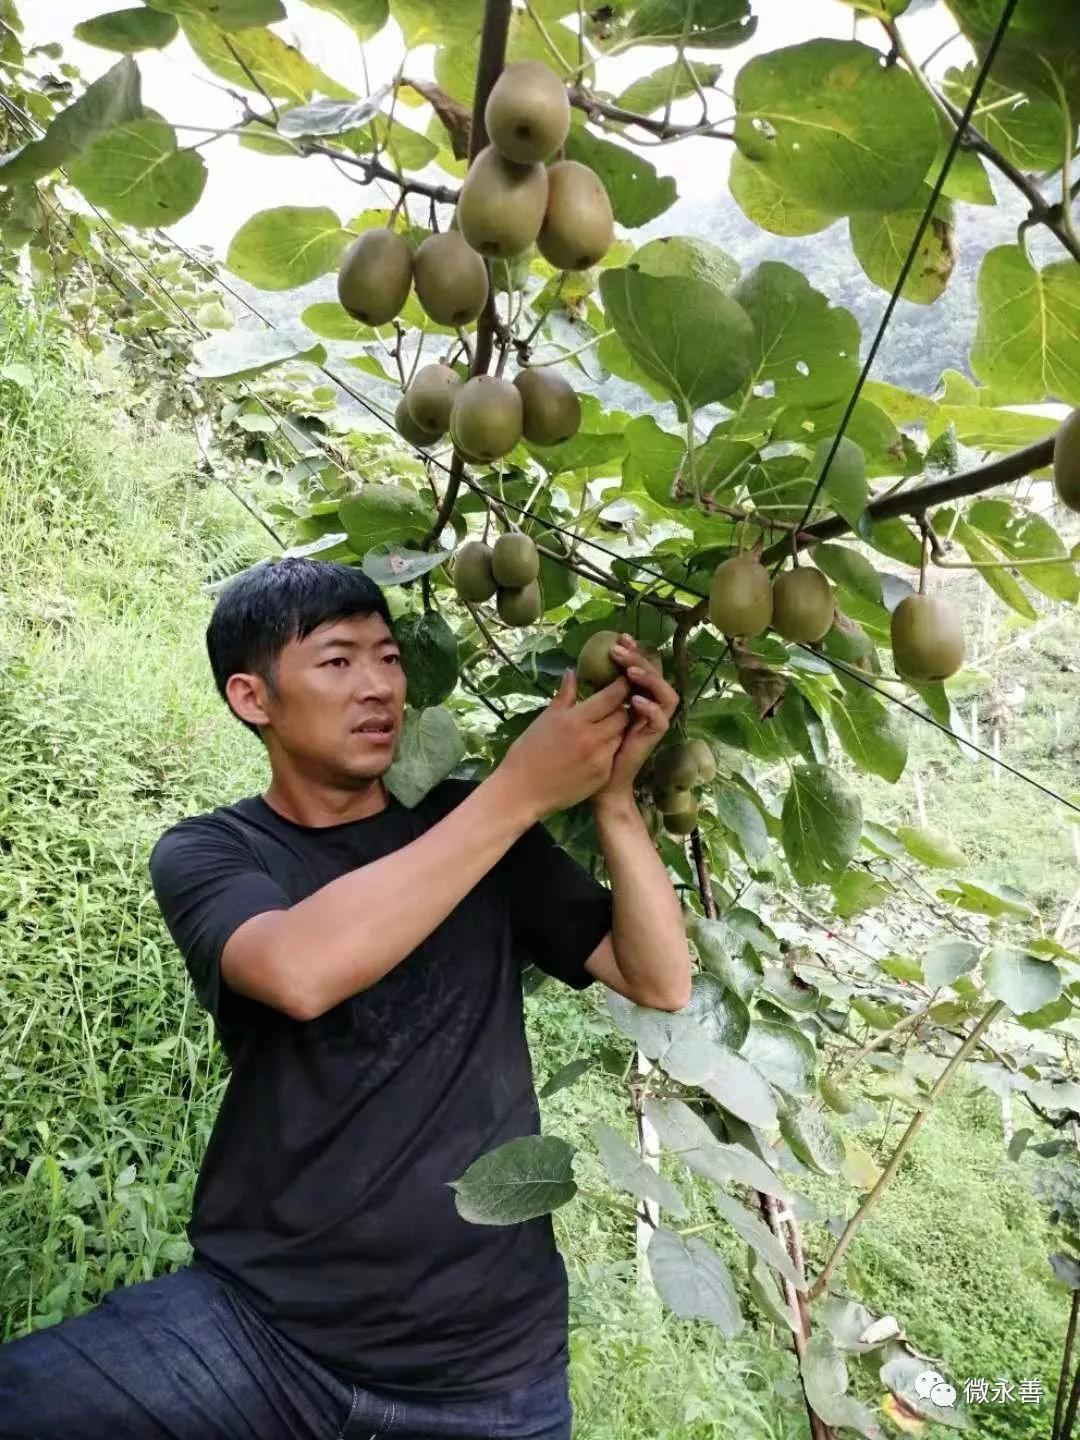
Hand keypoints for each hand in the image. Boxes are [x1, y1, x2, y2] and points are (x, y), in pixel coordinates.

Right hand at [499, 668, 630, 820]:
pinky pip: (614, 755)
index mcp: (575, 719)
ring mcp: (600, 758)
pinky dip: (609, 748)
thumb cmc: (528, 751)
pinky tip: (596, 748)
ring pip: (621, 735)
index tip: (623, 680)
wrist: (522, 790)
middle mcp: (592, 738)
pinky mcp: (603, 775)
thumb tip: (572, 671)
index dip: (621, 686)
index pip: (611, 697)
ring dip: (616, 728)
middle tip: (613, 705)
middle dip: (620, 708)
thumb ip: (564, 695)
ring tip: (603, 726)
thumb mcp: (545, 719)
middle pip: (622, 715)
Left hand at [593, 634, 678, 802]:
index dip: (634, 652)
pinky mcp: (653, 739)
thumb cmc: (589, 751)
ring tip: (630, 671)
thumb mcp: (583, 717)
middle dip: (640, 659)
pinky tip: (635, 700)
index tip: (619, 638)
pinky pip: (661, 719)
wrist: (597, 784)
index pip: (641, 669)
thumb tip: (572, 669)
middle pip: (655, 676)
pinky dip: (650, 708)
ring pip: (666, 693)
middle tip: (620, 649)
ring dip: (650, 679)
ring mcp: (653, 723)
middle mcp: (649, 708)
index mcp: (634, 698)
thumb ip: (582, 694)